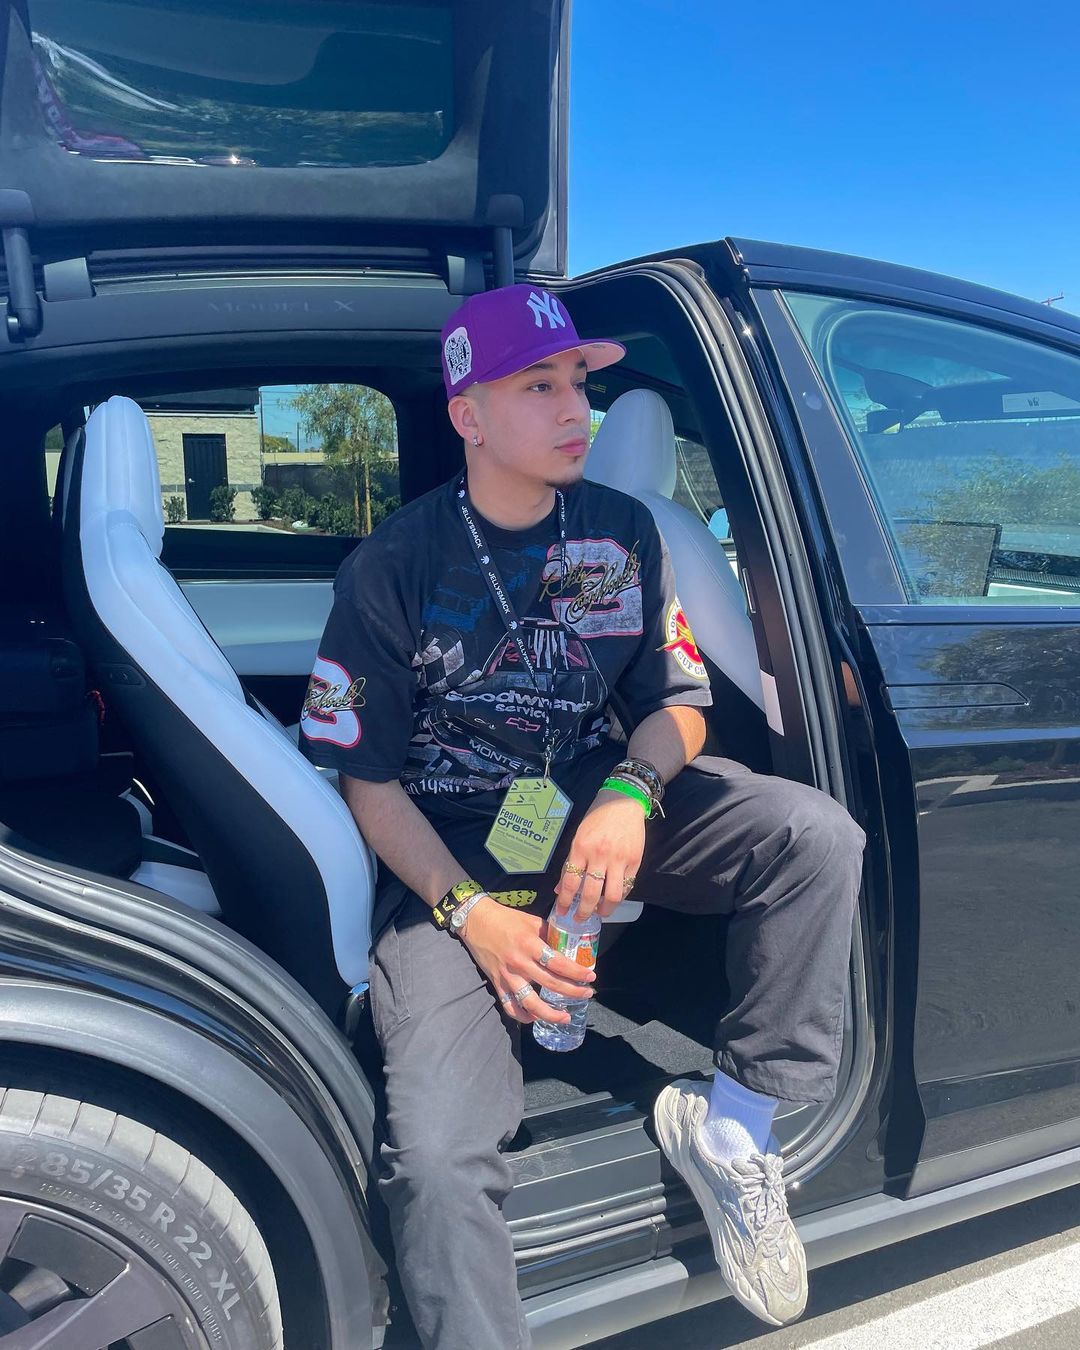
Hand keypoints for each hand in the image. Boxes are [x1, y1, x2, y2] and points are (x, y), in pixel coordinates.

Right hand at [460, 897, 594, 1024]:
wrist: (476, 920)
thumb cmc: (506, 919)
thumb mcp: (531, 921)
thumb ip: (548, 934)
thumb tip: (566, 946)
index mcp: (530, 944)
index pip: (558, 963)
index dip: (576, 972)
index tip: (590, 977)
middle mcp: (519, 963)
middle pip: (550, 984)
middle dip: (573, 992)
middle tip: (587, 994)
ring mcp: (507, 976)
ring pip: (530, 1002)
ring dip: (550, 1013)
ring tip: (565, 1017)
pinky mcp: (497, 983)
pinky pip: (510, 1006)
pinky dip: (523, 1016)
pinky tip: (535, 1018)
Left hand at [554, 790, 645, 921]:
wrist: (623, 803)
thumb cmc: (597, 819)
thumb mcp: (578, 837)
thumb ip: (569, 863)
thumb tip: (560, 888)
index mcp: (581, 848)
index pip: (570, 882)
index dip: (564, 901)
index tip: (561, 911)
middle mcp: (599, 855)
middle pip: (591, 893)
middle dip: (583, 911)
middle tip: (579, 918)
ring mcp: (619, 859)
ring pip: (612, 895)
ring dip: (605, 910)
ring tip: (599, 913)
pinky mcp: (635, 861)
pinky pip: (627, 886)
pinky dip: (619, 897)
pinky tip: (612, 898)